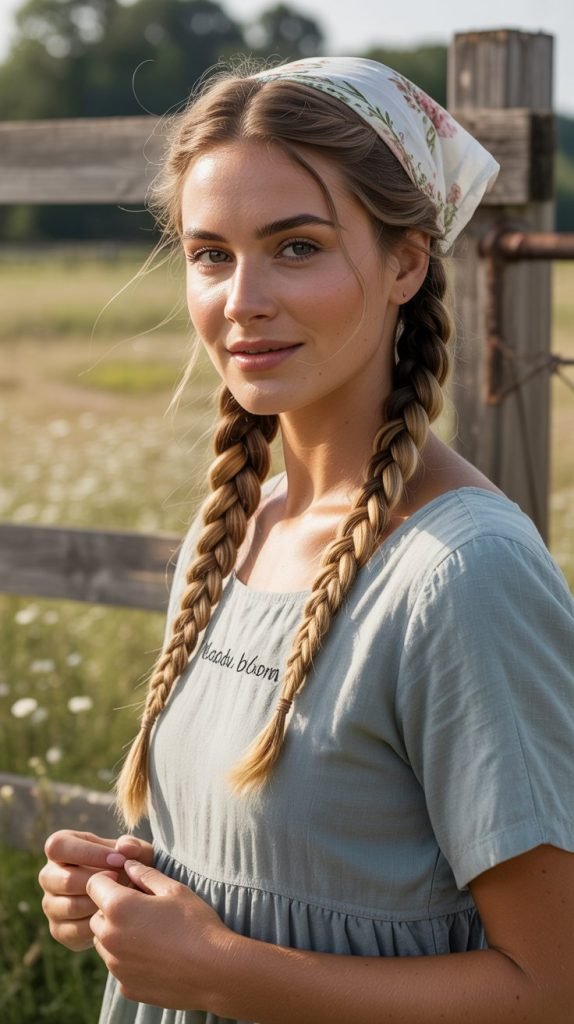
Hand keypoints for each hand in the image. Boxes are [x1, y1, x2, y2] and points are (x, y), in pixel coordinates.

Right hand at [39, 830, 153, 950]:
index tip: (118, 860)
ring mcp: (51, 904)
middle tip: (122, 882)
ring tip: (121, 899)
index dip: (88, 853)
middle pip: (65, 879)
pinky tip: (115, 917)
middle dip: (98, 882)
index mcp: (60, 847)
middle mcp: (49, 875)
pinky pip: (73, 931)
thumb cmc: (127, 865)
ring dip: (100, 903)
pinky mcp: (58, 929)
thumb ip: (132, 846)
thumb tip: (124, 848)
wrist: (129, 897)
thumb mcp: (135, 851)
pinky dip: (97, 925)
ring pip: (70, 906)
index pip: (58, 846)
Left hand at [87, 860, 231, 1008]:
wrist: (214, 970)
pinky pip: (118, 967)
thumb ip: (145, 874)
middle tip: (140, 908)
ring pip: (104, 943)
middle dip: (111, 909)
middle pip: (96, 916)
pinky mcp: (126, 987)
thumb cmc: (195, 923)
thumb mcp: (173, 889)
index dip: (107, 879)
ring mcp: (116, 967)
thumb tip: (129, 865)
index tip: (125, 881)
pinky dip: (128, 959)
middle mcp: (110, 938)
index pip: (94, 885)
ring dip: (116, 935)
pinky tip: (154, 955)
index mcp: (119, 908)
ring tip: (148, 932)